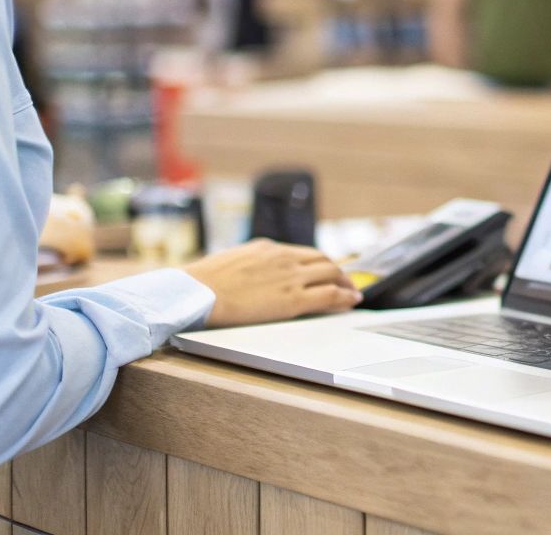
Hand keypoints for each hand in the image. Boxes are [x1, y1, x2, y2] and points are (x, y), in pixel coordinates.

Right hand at [183, 239, 358, 327]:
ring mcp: (291, 277)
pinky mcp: (293, 299)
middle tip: (346, 281)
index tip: (326, 269)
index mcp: (268, 248)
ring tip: (352, 293)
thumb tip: (250, 273)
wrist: (197, 292)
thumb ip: (248, 265)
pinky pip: (329, 295)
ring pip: (332, 273)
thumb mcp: (230, 262)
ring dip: (346, 284)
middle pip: (323, 259)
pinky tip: (351, 302)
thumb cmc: (203, 282)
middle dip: (338, 271)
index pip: (303, 252)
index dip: (319, 262)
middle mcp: (284, 258)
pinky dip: (345, 298)